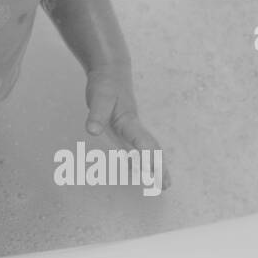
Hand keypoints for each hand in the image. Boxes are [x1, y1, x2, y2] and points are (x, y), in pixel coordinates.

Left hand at [84, 64, 170, 189]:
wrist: (110, 72)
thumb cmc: (105, 86)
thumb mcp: (98, 98)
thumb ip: (95, 115)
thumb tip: (92, 131)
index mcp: (129, 121)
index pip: (141, 141)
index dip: (146, 156)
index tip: (151, 171)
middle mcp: (134, 127)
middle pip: (152, 148)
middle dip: (159, 166)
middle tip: (166, 185)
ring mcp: (132, 128)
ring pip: (148, 148)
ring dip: (156, 165)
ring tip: (163, 184)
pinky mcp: (126, 128)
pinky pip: (138, 146)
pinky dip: (143, 159)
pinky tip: (138, 169)